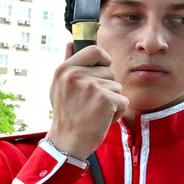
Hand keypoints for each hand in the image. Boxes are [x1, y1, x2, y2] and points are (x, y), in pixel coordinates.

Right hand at [47, 43, 127, 160]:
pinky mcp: (105, 99)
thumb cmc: (67, 113)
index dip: (103, 61)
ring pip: (118, 87)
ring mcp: (91, 86)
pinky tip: (101, 119)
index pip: (95, 51)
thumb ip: (68, 63)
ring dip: (112, 101)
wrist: (67, 141)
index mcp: (64, 69)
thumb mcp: (60, 86)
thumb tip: (71, 42)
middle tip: (90, 103)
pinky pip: (124, 100)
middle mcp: (76, 75)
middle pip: (110, 72)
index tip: (99, 73)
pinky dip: (117, 112)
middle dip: (106, 88)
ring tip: (94, 111)